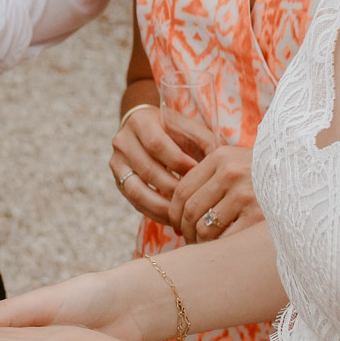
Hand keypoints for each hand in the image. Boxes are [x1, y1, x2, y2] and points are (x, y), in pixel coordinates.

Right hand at [111, 103, 215, 226]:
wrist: (146, 128)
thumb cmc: (175, 130)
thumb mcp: (190, 129)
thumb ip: (207, 142)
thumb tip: (222, 165)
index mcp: (140, 122)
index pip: (157, 145)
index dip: (178, 162)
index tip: (198, 174)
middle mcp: (123, 141)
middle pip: (147, 170)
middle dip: (174, 188)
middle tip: (195, 200)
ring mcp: (116, 163)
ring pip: (136, 191)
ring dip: (162, 206)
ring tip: (184, 215)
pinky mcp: (117, 181)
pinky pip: (134, 202)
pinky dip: (154, 212)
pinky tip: (173, 218)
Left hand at [167, 145, 261, 242]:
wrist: (305, 180)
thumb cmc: (263, 178)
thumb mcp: (236, 164)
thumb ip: (208, 176)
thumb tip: (174, 207)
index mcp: (221, 157)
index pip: (182, 189)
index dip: (173, 212)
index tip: (176, 224)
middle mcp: (232, 172)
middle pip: (190, 210)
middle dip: (185, 230)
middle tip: (189, 239)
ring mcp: (246, 194)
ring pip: (204, 228)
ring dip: (199, 243)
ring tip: (205, 246)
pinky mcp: (259, 217)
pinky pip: (224, 241)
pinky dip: (218, 250)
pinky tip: (223, 250)